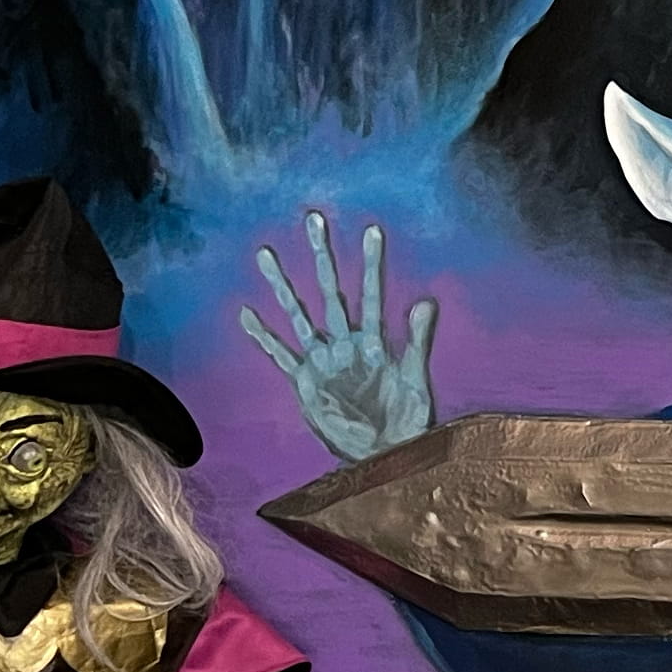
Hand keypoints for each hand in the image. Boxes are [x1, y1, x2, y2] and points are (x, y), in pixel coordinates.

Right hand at [240, 210, 439, 466]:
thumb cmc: (405, 416)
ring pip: (297, 314)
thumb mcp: (414, 377)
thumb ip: (417, 339)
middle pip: (330, 292)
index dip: (371, 263)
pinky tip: (247, 313)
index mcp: (372, 341)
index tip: (371, 230)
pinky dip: (263, 336)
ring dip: (283, 286)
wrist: (385, 452)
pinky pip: (280, 355)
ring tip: (266, 254)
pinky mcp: (305, 382)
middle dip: (322, 256)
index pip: (371, 293)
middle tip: (314, 218)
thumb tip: (425, 300)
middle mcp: (343, 344)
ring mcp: (322, 360)